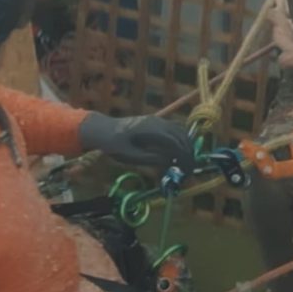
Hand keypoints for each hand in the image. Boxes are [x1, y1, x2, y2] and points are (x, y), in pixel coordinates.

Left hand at [80, 114, 195, 170]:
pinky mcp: (156, 123)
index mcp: (151, 129)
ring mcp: (157, 120)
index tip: (188, 171)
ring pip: (180, 132)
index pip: (176, 143)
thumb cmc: (114, 144)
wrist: (103, 130)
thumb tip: (170, 163)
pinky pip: (174, 130)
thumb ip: (150, 159)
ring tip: (185, 164)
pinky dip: (180, 141)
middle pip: (182, 136)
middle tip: (189, 171)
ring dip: (186, 147)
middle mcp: (157, 122)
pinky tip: (178, 154)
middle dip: (188, 154)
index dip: (185, 157)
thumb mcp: (130, 156)